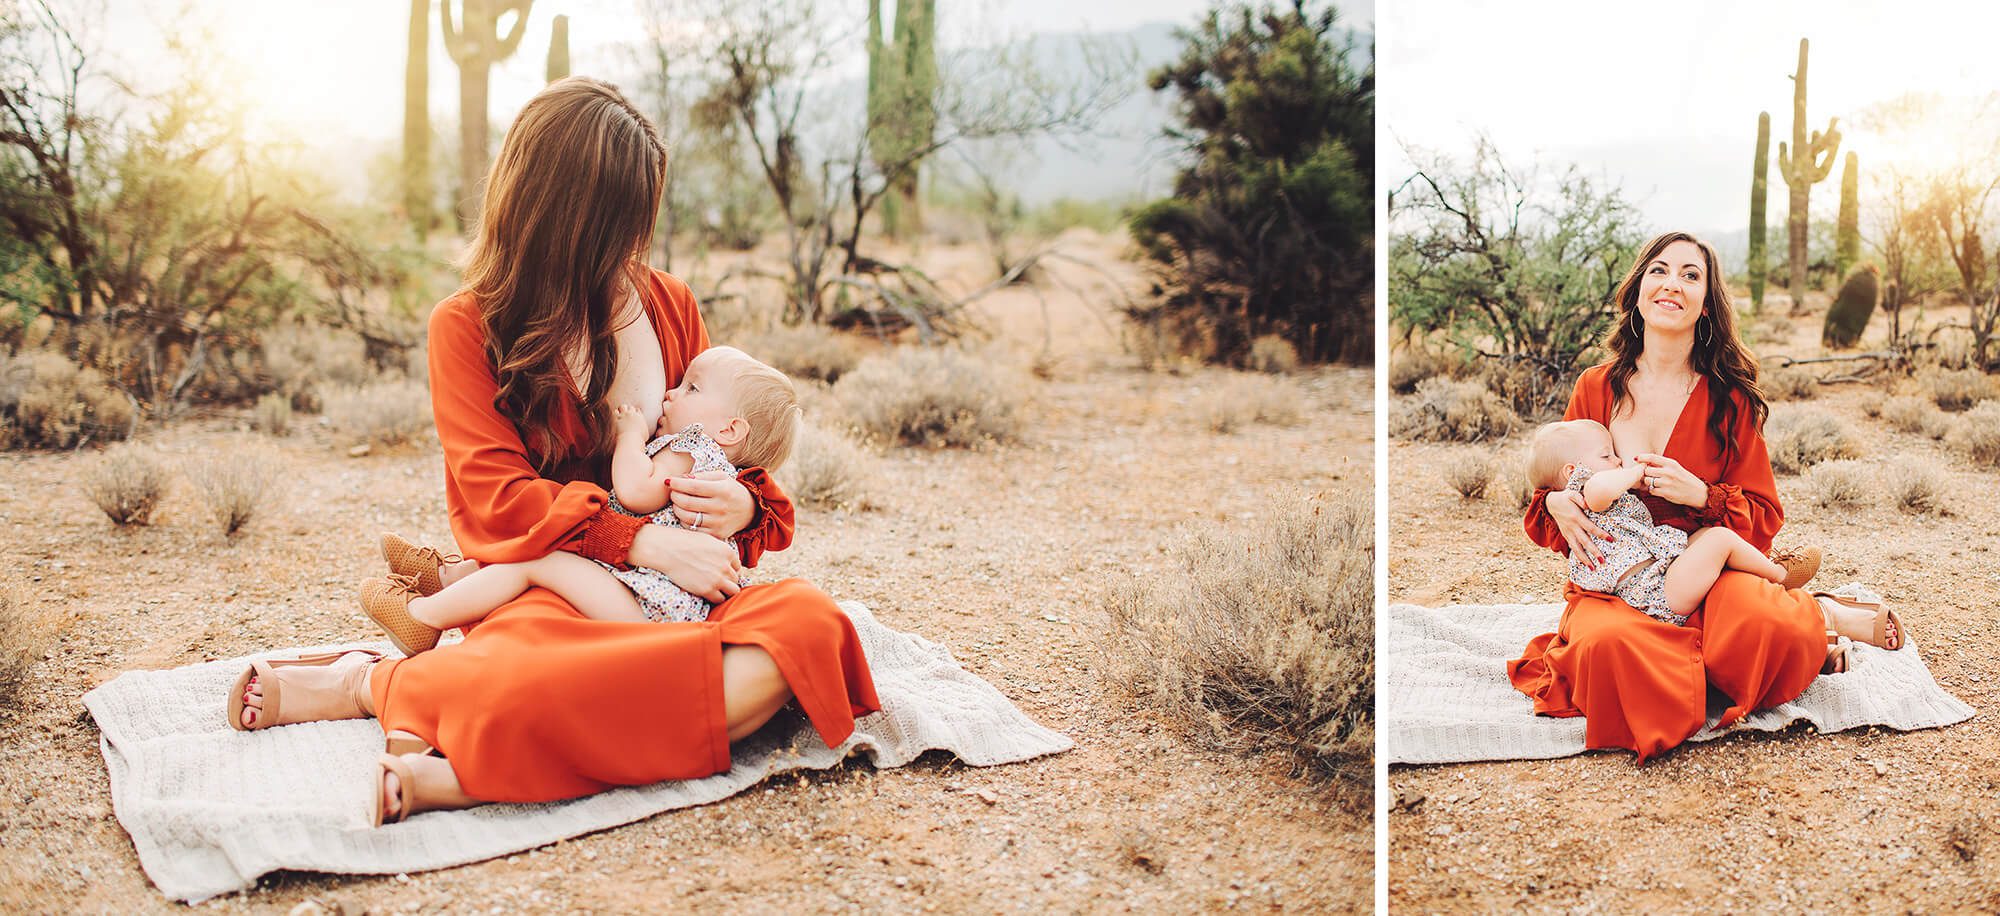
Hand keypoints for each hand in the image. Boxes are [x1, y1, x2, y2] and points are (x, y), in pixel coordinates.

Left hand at [612, 404, 649, 439]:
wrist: (630, 439)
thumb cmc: (639, 439)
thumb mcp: (646, 434)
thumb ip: (644, 430)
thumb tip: (644, 432)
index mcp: (640, 417)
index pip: (638, 410)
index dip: (636, 413)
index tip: (634, 417)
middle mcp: (632, 414)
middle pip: (630, 407)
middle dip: (629, 411)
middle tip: (627, 416)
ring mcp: (624, 415)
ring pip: (623, 406)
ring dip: (622, 410)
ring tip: (621, 415)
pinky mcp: (617, 418)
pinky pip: (616, 411)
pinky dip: (616, 413)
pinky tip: (616, 418)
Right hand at [627, 524, 743, 602]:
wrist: (667, 549)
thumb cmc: (684, 542)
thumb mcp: (708, 541)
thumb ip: (720, 551)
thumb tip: (724, 561)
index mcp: (728, 551)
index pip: (738, 567)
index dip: (730, 570)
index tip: (721, 572)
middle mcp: (726, 566)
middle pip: (736, 579)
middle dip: (728, 581)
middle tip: (717, 581)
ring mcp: (717, 579)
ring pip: (733, 591)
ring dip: (725, 591)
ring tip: (715, 589)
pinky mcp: (707, 590)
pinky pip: (720, 599)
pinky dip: (716, 598)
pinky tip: (707, 593)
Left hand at [669, 470, 753, 538]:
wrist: (751, 511)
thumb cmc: (732, 491)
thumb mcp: (721, 477)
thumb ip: (701, 476)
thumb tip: (680, 478)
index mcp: (723, 490)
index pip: (693, 486)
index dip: (677, 484)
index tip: (669, 481)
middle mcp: (721, 507)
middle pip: (687, 502)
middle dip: (674, 496)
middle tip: (672, 492)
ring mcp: (718, 523)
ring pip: (687, 517)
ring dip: (676, 508)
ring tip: (677, 503)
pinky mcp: (716, 534)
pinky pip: (692, 529)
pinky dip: (684, 521)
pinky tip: (686, 514)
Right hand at [1546, 489, 1611, 568]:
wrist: (1550, 503)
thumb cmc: (1565, 497)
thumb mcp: (1572, 493)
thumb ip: (1580, 498)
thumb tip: (1588, 505)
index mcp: (1576, 517)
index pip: (1590, 527)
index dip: (1600, 534)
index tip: (1611, 539)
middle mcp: (1572, 527)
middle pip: (1584, 542)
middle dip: (1594, 552)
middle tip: (1603, 561)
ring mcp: (1568, 533)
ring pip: (1577, 548)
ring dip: (1585, 559)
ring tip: (1593, 569)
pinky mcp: (1566, 535)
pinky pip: (1572, 548)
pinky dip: (1578, 556)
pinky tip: (1585, 564)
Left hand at [1633, 454, 1707, 507]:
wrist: (1698, 492)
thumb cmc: (1685, 479)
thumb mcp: (1676, 467)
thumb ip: (1662, 464)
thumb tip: (1644, 461)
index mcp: (1671, 464)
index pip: (1652, 457)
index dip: (1642, 457)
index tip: (1636, 458)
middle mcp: (1669, 472)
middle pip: (1646, 470)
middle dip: (1646, 473)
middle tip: (1650, 475)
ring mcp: (1667, 483)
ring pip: (1647, 481)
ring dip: (1648, 483)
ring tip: (1655, 483)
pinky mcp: (1666, 493)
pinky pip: (1651, 491)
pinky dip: (1652, 491)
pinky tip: (1659, 489)